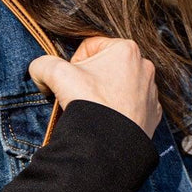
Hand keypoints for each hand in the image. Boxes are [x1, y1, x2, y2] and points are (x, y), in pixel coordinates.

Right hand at [28, 37, 161, 137]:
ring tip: (96, 110)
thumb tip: (38, 69)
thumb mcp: (57, 74)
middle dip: (91, 79)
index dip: (74, 64)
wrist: (109, 144)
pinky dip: (120, 110)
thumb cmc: (89, 104)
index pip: (89, 47)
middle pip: (106, 66)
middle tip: (82, 96)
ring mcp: (151, 91)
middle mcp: (144, 66)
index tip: (72, 81)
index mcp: (126, 49)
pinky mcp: (153, 112)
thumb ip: (43, 64)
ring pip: (120, 85)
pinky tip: (110, 120)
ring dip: (106, 94)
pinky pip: (132, 105)